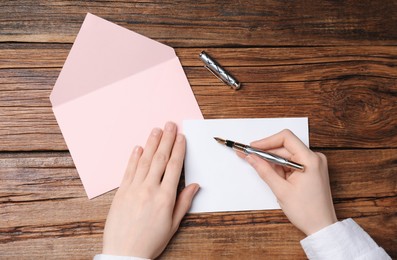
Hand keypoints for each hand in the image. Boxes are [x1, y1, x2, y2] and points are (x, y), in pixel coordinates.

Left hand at [102, 122, 199, 257]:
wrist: (124, 252)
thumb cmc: (150, 241)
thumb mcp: (173, 224)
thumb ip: (184, 202)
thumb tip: (195, 185)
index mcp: (165, 197)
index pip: (174, 167)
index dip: (179, 149)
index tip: (181, 137)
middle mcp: (149, 189)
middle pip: (160, 159)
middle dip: (167, 140)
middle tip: (170, 125)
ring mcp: (134, 189)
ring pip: (144, 161)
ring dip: (151, 143)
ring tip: (156, 130)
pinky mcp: (121, 192)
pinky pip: (128, 170)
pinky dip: (133, 157)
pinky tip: (138, 147)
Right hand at [242, 129, 336, 235]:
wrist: (321, 227)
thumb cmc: (307, 211)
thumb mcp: (281, 190)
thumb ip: (264, 170)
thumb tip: (251, 158)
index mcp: (310, 160)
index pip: (286, 138)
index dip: (267, 141)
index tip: (253, 147)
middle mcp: (314, 158)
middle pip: (285, 147)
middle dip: (267, 153)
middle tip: (249, 157)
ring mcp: (313, 164)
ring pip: (287, 155)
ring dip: (273, 162)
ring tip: (263, 172)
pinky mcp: (311, 170)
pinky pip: (291, 163)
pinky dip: (280, 168)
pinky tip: (274, 177)